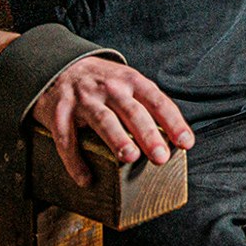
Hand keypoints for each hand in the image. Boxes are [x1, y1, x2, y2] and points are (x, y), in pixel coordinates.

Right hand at [32, 56, 192, 186]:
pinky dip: (75, 161)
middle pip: (132, 112)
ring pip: (103, 120)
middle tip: (161, 157)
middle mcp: (109, 88)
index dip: (173, 122)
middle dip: (148, 134)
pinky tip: (86, 179)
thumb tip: (173, 138)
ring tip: (131, 158)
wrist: (59, 66)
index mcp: (131, 81)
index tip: (186, 143)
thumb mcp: (126, 82)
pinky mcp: (59, 113)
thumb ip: (145, 105)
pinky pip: (67, 139)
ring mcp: (83, 100)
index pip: (157, 101)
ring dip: (118, 140)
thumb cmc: (103, 82)